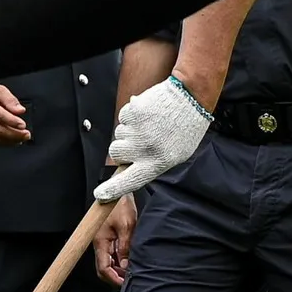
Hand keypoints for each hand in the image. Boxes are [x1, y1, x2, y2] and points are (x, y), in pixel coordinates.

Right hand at [95, 193, 136, 284]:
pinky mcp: (108, 238)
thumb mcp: (127, 226)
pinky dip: (119, 260)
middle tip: (128, 279)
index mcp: (100, 242)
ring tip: (131, 271)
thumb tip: (125, 264)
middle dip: (114, 276)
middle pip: (103, 268)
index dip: (113, 278)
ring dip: (118, 268)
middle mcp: (99, 244)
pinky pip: (111, 254)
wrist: (118, 192)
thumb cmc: (120, 205)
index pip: (103, 268)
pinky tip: (129, 260)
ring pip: (107, 262)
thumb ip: (125, 247)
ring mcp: (103, 242)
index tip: (124, 283)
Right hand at [96, 76, 209, 199]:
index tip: (100, 194)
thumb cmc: (185, 126)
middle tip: (140, 140)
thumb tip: (129, 168)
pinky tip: (147, 114)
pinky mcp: (133, 113)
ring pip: (118, 135)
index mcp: (157, 162)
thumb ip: (152, 164)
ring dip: (129, 131)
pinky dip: (131, 116)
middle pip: (116, 153)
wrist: (191, 96)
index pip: (130, 181)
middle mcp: (145, 148)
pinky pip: (122, 118)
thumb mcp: (176, 155)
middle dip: (122, 148)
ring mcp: (137, 130)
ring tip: (150, 124)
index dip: (112, 189)